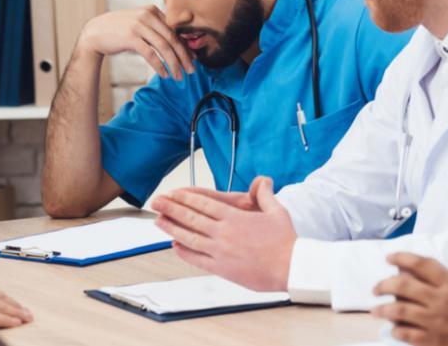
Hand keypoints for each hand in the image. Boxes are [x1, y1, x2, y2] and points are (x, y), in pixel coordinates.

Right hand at [76, 6, 194, 80]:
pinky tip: (165, 74)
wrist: (95, 32)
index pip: (175, 30)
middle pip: (173, 39)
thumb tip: (176, 45)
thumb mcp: (139, 23)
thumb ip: (155, 29)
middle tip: (192, 70)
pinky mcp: (131, 37)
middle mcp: (148, 15)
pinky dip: (160, 66)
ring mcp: (139, 26)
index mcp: (153, 11)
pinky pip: (151, 54)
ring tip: (179, 76)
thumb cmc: (120, 30)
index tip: (193, 59)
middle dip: (184, 57)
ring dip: (174, 64)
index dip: (186, 46)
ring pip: (164, 47)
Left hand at [151, 177, 294, 291]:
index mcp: (235, 217)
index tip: (173, 194)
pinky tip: (175, 246)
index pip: (204, 204)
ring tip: (158, 221)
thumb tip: (263, 180)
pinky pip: (197, 259)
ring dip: (172, 228)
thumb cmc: (285, 240)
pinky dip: (184, 252)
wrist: (290, 267)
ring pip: (189, 237)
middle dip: (171, 208)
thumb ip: (265, 194)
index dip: (185, 198)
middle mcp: (224, 232)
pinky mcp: (222, 268)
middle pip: (191, 218)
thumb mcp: (276, 211)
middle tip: (156, 202)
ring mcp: (221, 251)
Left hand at [372, 253, 447, 345]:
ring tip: (376, 310)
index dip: (402, 257)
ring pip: (399, 310)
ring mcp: (436, 321)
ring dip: (383, 309)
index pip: (422, 264)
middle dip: (384, 284)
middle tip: (376, 288)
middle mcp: (441, 300)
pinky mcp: (434, 341)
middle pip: (403, 285)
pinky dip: (396, 330)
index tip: (389, 258)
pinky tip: (394, 329)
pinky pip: (407, 334)